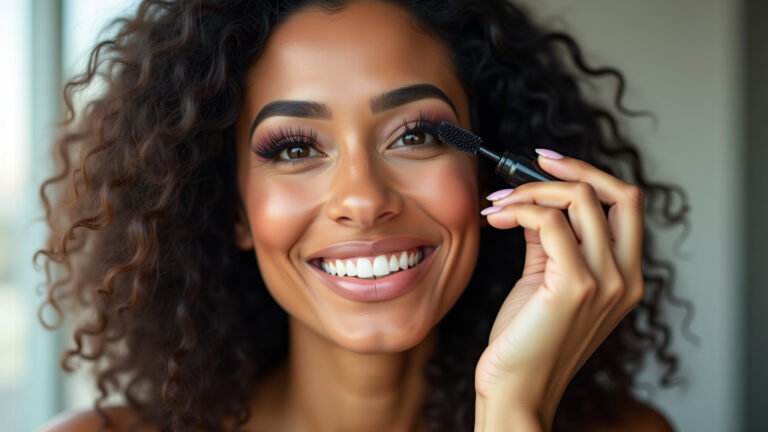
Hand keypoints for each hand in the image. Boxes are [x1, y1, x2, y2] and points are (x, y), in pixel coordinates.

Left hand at [473, 150, 644, 428]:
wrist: (515, 389)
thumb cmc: (526, 340)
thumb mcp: (546, 281)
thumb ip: (551, 242)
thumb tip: (538, 202)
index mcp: (625, 276)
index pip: (627, 205)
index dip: (590, 174)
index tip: (549, 162)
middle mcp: (626, 279)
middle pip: (620, 194)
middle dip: (573, 168)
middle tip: (528, 165)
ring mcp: (606, 283)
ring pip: (580, 200)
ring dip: (530, 191)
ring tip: (496, 204)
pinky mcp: (576, 287)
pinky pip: (549, 223)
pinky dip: (519, 210)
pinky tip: (495, 218)